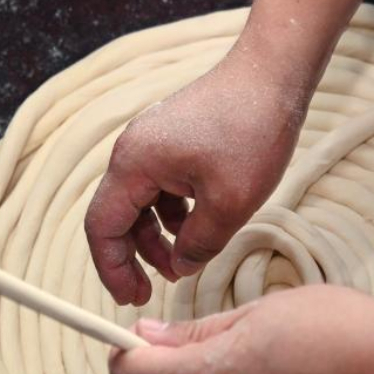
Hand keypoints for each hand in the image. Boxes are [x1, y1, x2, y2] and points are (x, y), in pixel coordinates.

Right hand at [84, 47, 306, 305]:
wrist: (272, 76)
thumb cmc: (251, 130)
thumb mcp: (229, 203)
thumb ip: (200, 244)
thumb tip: (182, 268)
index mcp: (134, 164)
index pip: (102, 228)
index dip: (112, 269)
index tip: (130, 298)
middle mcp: (133, 153)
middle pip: (117, 217)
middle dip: (134, 258)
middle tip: (151, 292)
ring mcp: (152, 146)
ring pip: (140, 206)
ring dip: (157, 240)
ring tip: (182, 266)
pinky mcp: (172, 143)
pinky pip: (159, 190)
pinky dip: (172, 217)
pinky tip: (198, 231)